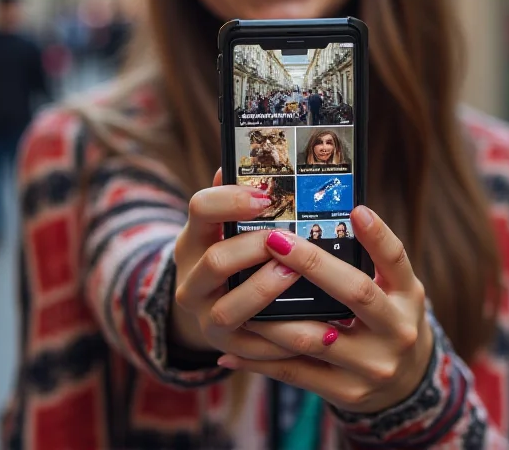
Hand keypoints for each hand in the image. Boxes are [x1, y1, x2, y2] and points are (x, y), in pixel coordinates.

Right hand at [172, 169, 303, 359]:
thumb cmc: (227, 252)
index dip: (231, 200)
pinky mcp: (227, 347)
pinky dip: (283, 340)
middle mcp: (191, 280)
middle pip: (217, 261)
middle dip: (255, 249)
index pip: (200, 209)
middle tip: (288, 240)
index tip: (265, 197)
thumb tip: (233, 161)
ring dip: (265, 292)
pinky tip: (317, 329)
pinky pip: (253, 348)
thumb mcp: (220, 226)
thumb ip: (230, 198)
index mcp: (193, 239)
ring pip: (230, 309)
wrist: (205, 307)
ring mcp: (206, 316)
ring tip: (296, 276)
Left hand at [217, 206, 433, 413]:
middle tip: (275, 239)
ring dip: (273, 315)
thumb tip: (329, 215)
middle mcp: (396, 331)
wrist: (406, 383)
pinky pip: (296, 373)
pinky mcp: (346, 392)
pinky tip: (231, 350)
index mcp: (408, 295)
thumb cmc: (389, 317)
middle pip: (356, 292)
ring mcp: (371, 366)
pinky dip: (261, 360)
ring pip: (314, 337)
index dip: (378, 235)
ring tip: (242, 289)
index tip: (356, 210)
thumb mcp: (395, 287)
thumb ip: (371, 257)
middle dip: (313, 264)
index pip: (396, 259)